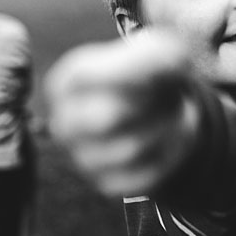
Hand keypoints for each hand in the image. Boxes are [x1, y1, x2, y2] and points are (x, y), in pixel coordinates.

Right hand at [45, 31, 196, 196]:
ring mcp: (82, 158)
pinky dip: (168, 156)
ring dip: (165, 128)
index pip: (85, 76)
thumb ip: (158, 54)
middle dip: (149, 103)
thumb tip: (171, 63)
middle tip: (165, 94)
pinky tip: (165, 141)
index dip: (133, 70)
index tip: (165, 65)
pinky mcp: (106, 184)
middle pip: (109, 116)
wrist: (160, 115)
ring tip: (168, 115)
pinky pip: (146, 174)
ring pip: (133, 148)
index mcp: (65, 84)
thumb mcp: (156, 51)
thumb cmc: (149, 77)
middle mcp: (65, 124)